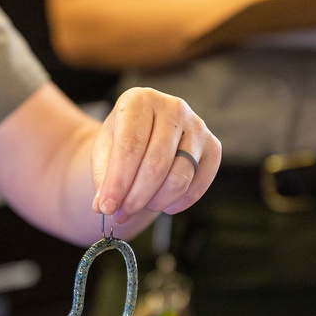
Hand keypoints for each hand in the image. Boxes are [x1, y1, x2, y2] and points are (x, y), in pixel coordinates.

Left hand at [91, 87, 220, 223]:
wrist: (146, 134)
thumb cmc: (122, 141)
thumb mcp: (103, 152)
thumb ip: (103, 178)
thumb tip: (104, 206)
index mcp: (139, 100)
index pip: (130, 146)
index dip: (118, 181)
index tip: (107, 208)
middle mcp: (172, 107)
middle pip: (156, 164)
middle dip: (136, 197)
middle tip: (121, 214)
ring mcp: (197, 125)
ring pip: (179, 177)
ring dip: (156, 201)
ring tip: (139, 206)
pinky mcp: (213, 145)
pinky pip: (198, 184)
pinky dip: (179, 202)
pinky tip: (163, 205)